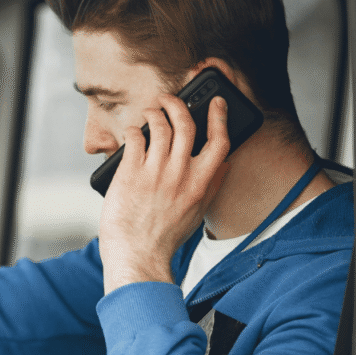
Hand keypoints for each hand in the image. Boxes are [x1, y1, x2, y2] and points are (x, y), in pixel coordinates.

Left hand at [98, 95, 229, 293]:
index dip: (220, 117)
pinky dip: (134, 129)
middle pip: (185, 124)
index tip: (215, 103)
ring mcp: (155, 172)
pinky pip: (135, 138)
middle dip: (178, 104)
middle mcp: (180, 174)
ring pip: (159, 125)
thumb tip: (225, 164)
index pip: (220, 141)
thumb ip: (212, 186)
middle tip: (170, 100)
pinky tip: (132, 130)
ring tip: (150, 111)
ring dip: (154, 112)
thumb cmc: (165, 236)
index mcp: (200, 183)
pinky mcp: (130, 173)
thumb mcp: (198, 212)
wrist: (138, 254)